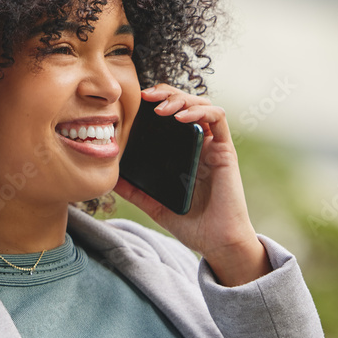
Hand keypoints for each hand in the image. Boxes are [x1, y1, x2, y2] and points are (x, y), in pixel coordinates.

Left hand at [114, 84, 270, 285]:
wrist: (217, 243)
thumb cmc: (192, 226)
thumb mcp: (155, 205)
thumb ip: (136, 191)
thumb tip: (110, 179)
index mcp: (184, 153)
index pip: (172, 116)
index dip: (158, 102)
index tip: (137, 102)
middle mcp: (200, 145)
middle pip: (186, 104)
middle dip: (167, 93)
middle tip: (147, 97)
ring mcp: (214, 146)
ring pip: (202, 105)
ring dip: (181, 99)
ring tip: (161, 108)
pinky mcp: (226, 151)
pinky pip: (218, 119)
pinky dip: (199, 112)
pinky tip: (181, 118)